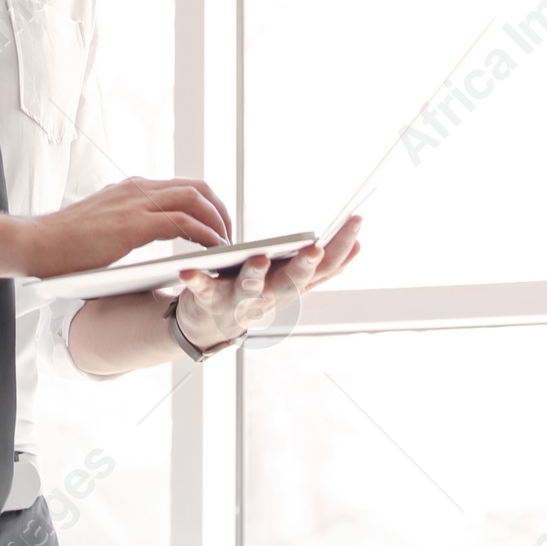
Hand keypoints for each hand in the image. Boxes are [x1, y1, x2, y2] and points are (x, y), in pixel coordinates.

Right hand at [18, 176, 232, 279]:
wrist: (36, 243)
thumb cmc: (63, 244)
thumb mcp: (102, 226)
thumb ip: (123, 224)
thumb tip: (137, 238)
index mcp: (131, 190)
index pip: (181, 186)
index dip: (205, 204)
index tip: (215, 226)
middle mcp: (137, 189)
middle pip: (196, 187)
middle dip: (220, 210)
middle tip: (228, 236)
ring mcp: (136, 203)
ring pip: (195, 198)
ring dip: (218, 221)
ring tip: (227, 244)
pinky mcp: (133, 224)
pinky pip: (183, 222)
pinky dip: (205, 234)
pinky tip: (214, 250)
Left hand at [172, 215, 362, 351]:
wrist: (210, 325)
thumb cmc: (257, 291)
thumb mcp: (291, 279)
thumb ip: (322, 267)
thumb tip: (358, 244)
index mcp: (292, 284)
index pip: (325, 266)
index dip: (342, 246)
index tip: (357, 220)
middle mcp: (271, 296)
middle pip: (292, 281)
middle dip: (304, 265)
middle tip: (315, 248)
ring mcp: (240, 301)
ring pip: (250, 289)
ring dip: (255, 274)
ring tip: (259, 259)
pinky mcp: (209, 300)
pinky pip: (203, 289)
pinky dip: (197, 280)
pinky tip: (188, 269)